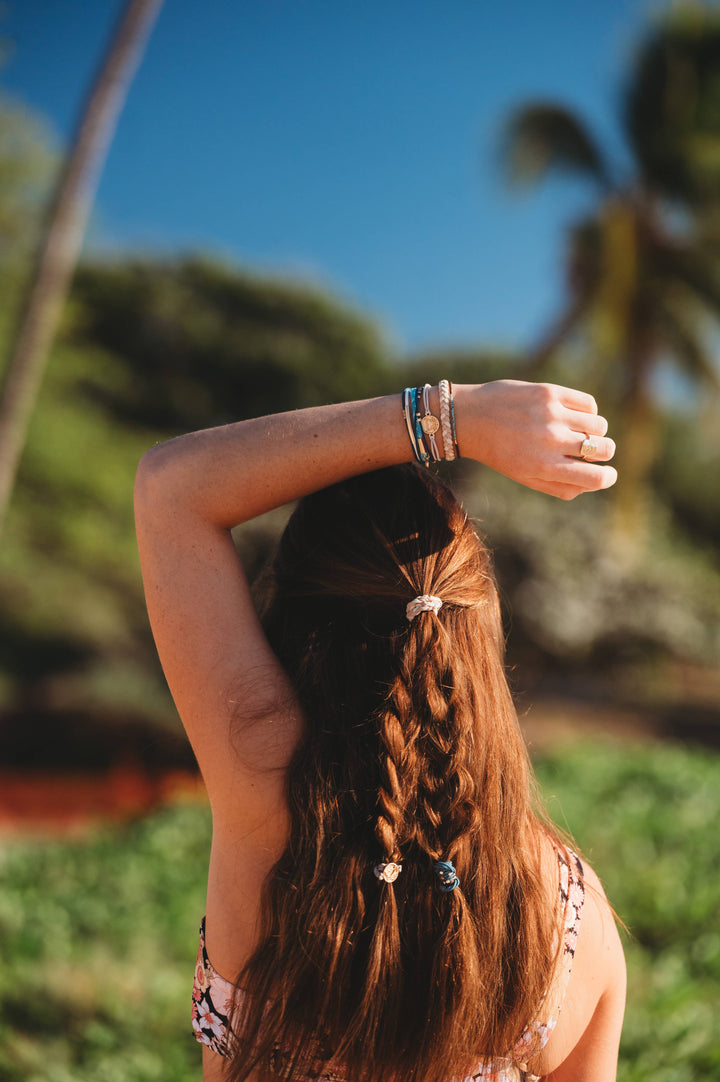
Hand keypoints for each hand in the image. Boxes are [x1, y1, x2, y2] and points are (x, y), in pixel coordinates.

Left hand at [456, 381, 616, 498]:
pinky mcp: (550, 392)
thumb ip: (560, 486)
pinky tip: (571, 415)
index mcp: (545, 468)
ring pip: (599, 425)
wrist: (469, 418)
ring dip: (594, 431)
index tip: (608, 474)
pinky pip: (589, 403)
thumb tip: (592, 484)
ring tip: (578, 431)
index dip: (608, 477)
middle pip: (603, 449)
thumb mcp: (526, 477)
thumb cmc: (500, 452)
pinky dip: (587, 411)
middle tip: (594, 449)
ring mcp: (552, 414)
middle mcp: (551, 441)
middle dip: (604, 452)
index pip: (595, 478)